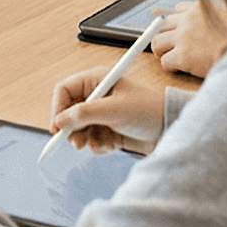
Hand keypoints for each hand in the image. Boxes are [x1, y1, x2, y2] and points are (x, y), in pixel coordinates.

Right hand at [49, 59, 167, 151]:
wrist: (170, 129)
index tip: (57, 128)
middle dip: (72, 129)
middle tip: (77, 143)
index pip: (64, 90)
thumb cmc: (148, 111)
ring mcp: (102, 112)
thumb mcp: (115, 110)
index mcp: (98, 80)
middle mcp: (97, 95)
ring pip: (78, 128)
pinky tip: (111, 145)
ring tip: (98, 145)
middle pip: (68, 111)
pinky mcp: (108, 128)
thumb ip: (85, 114)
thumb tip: (60, 121)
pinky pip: (91, 139)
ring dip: (85, 139)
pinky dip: (97, 145)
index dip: (58, 108)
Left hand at [151, 2, 226, 78]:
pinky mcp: (182, 56)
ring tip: (171, 58)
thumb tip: (203, 28)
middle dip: (165, 36)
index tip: (183, 32)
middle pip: (161, 24)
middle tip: (171, 47)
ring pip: (157, 41)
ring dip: (162, 50)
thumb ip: (212, 18)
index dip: (179, 23)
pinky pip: (164, 61)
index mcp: (199, 8)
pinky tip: (179, 69)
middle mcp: (188, 20)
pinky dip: (169, 66)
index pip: (177, 9)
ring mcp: (183, 37)